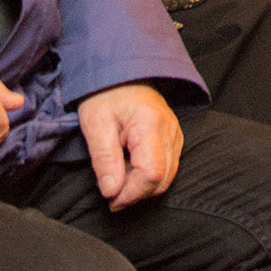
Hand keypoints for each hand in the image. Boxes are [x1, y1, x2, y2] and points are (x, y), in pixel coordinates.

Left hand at [79, 82, 184, 208]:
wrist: (120, 71)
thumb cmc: (105, 94)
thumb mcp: (95, 124)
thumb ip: (104, 160)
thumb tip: (111, 192)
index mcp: (150, 125)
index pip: (151, 174)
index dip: (131, 194)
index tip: (110, 199)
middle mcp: (170, 130)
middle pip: (163, 180)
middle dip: (136, 194)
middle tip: (111, 195)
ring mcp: (175, 134)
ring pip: (168, 177)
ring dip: (142, 187)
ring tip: (118, 180)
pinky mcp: (174, 137)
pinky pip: (168, 167)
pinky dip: (149, 177)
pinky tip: (130, 170)